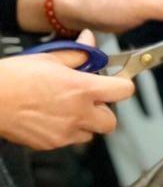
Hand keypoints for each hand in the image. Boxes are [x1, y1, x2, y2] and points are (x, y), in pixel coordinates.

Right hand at [0, 30, 133, 149]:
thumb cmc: (14, 77)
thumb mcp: (50, 57)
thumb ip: (78, 53)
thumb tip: (90, 42)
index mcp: (82, 89)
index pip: (123, 91)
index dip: (122, 85)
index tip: (116, 83)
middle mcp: (78, 113)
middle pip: (111, 121)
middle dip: (103, 111)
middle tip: (89, 100)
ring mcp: (65, 132)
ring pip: (90, 133)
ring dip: (85, 123)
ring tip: (66, 109)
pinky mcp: (51, 144)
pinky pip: (69, 140)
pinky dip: (65, 131)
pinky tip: (50, 117)